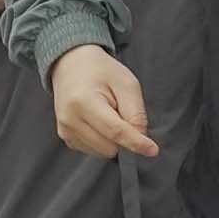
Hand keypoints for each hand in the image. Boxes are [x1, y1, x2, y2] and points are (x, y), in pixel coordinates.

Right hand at [51, 43, 158, 159]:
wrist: (72, 64)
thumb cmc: (100, 71)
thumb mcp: (126, 83)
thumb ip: (136, 112)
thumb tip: (140, 138)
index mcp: (83, 102)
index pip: (115, 131)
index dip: (136, 142)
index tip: (152, 150)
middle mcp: (70, 119)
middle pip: (110, 146)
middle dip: (123, 135)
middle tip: (119, 110)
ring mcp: (66, 130)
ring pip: (103, 152)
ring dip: (112, 139)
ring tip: (106, 113)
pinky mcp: (66, 137)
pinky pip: (94, 151)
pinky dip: (102, 140)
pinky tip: (98, 121)